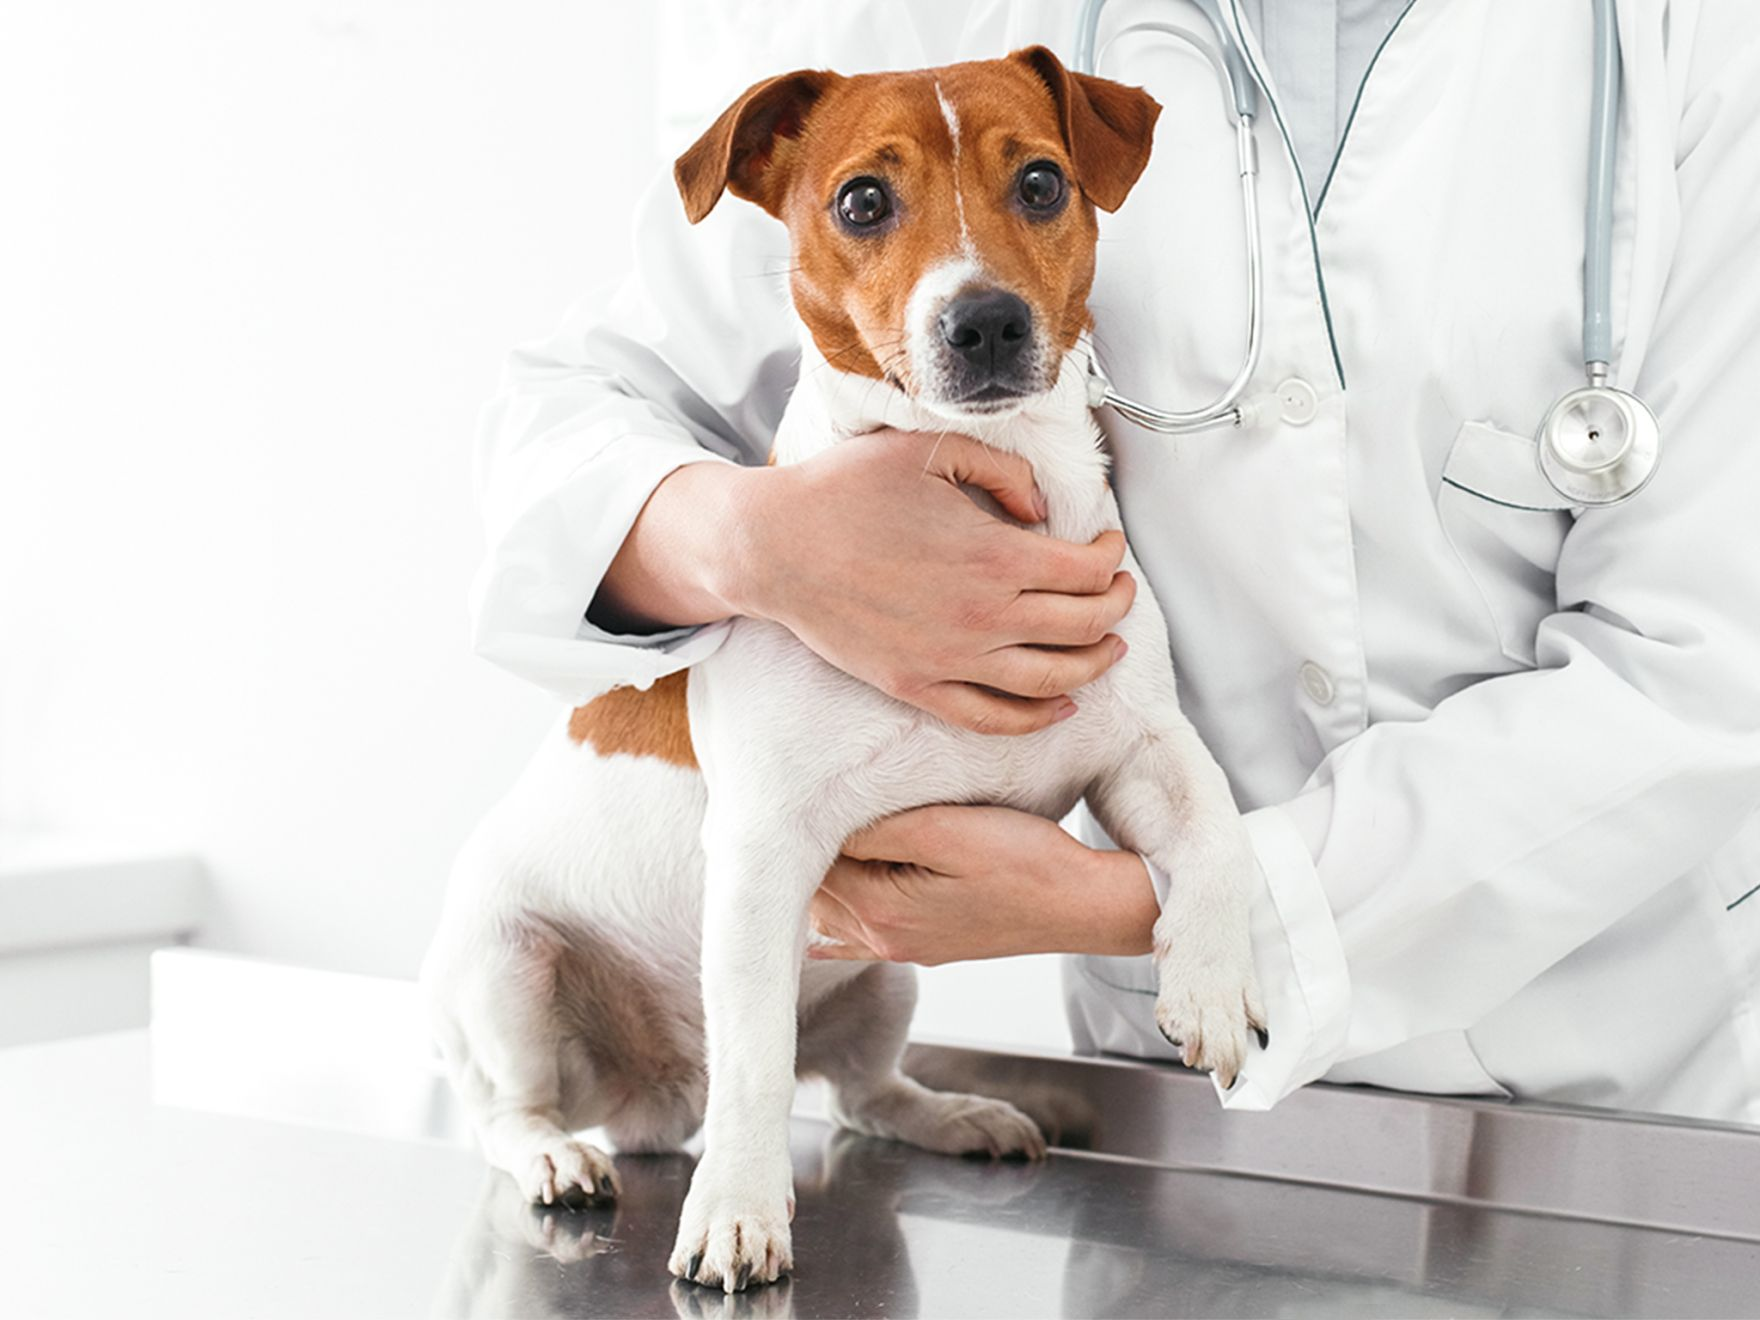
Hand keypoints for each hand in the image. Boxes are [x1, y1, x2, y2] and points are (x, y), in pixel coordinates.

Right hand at [593, 431, 1136, 734]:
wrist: (776, 546)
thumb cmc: (848, 490)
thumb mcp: (931, 450)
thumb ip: (1002, 471)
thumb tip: (1043, 511)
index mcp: (994, 555)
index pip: (1089, 572)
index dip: (1112, 558)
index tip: (1108, 545)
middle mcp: (983, 616)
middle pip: (1084, 628)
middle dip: (1116, 608)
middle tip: (1119, 592)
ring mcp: (951, 659)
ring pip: (1052, 681)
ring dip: (1094, 664)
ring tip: (1107, 647)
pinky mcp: (918, 686)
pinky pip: (994, 718)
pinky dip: (1038, 717)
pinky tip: (1060, 705)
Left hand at [809, 805, 1158, 964]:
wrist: (1082, 905)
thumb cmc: (1026, 860)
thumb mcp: (946, 829)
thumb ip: (877, 830)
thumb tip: (819, 825)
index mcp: (880, 909)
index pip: (809, 861)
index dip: (801, 819)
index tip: (797, 782)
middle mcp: (882, 938)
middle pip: (813, 889)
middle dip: (803, 848)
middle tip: (796, 800)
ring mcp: (903, 946)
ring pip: (830, 912)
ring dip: (818, 876)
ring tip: (814, 832)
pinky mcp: (924, 944)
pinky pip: (855, 940)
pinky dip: (832, 918)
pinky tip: (817, 915)